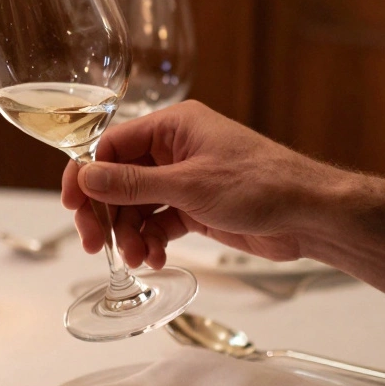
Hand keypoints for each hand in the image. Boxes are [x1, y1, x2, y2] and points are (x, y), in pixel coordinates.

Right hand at [62, 101, 342, 267]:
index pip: (111, 146)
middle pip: (119, 179)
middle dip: (106, 212)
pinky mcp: (196, 207)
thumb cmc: (261, 184)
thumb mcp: (189, 185)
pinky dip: (151, 242)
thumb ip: (132, 183)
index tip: (74, 205)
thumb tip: (87, 176)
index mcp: (172, 126)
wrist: (310, 215)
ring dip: (130, 234)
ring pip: (137, 206)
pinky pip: (158, 223)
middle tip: (95, 243)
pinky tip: (154, 259)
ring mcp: (185, 179)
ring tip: (136, 258)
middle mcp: (175, 150)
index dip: (87, 175)